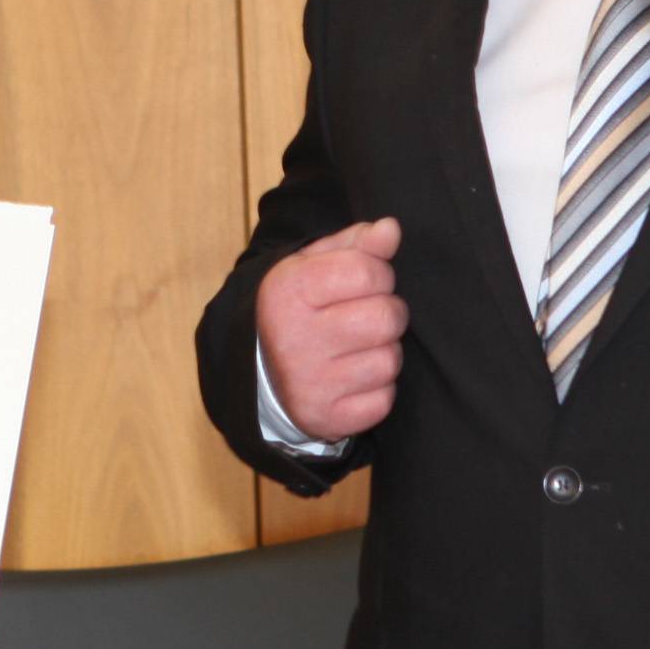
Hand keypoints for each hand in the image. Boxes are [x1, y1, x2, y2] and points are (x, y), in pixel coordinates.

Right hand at [253, 217, 406, 439]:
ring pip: (389, 361)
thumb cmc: (298, 308)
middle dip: (387, 313)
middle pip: (385, 317)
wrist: (258, 371)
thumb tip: (391, 230)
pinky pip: (384, 401)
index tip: (365, 282)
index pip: (368, 271)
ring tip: (359, 347)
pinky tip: (355, 378)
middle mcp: (294, 337)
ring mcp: (309, 383)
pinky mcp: (325, 418)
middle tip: (367, 316)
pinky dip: (378, 389)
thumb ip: (355, 243)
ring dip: (384, 352)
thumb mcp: (313, 265)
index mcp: (289, 291)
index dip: (378, 274)